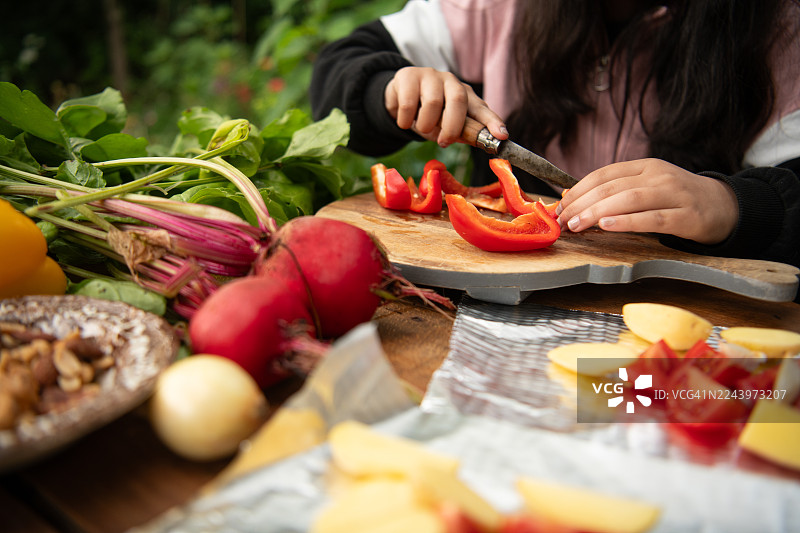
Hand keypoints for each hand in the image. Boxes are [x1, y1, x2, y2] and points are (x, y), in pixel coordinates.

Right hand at [384, 66, 507, 146]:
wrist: (398, 98)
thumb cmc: (427, 114)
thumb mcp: (445, 126)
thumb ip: (461, 133)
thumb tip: (478, 142)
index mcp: (464, 95)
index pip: (482, 108)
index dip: (493, 122)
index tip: (502, 136)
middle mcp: (450, 82)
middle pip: (458, 100)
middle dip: (452, 126)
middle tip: (444, 142)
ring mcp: (430, 76)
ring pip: (432, 103)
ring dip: (425, 125)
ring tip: (421, 127)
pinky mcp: (408, 75)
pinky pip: (408, 103)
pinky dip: (406, 120)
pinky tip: (405, 120)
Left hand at [556, 158, 738, 244]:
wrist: (724, 207)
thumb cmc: (677, 200)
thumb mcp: (647, 187)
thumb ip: (616, 192)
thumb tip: (573, 199)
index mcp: (645, 166)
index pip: (603, 175)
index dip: (578, 190)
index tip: (559, 207)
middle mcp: (658, 176)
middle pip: (611, 188)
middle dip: (581, 204)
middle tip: (562, 220)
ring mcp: (674, 194)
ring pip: (628, 200)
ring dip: (596, 213)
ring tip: (576, 224)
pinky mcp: (686, 216)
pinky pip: (652, 218)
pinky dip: (627, 222)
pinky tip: (607, 226)